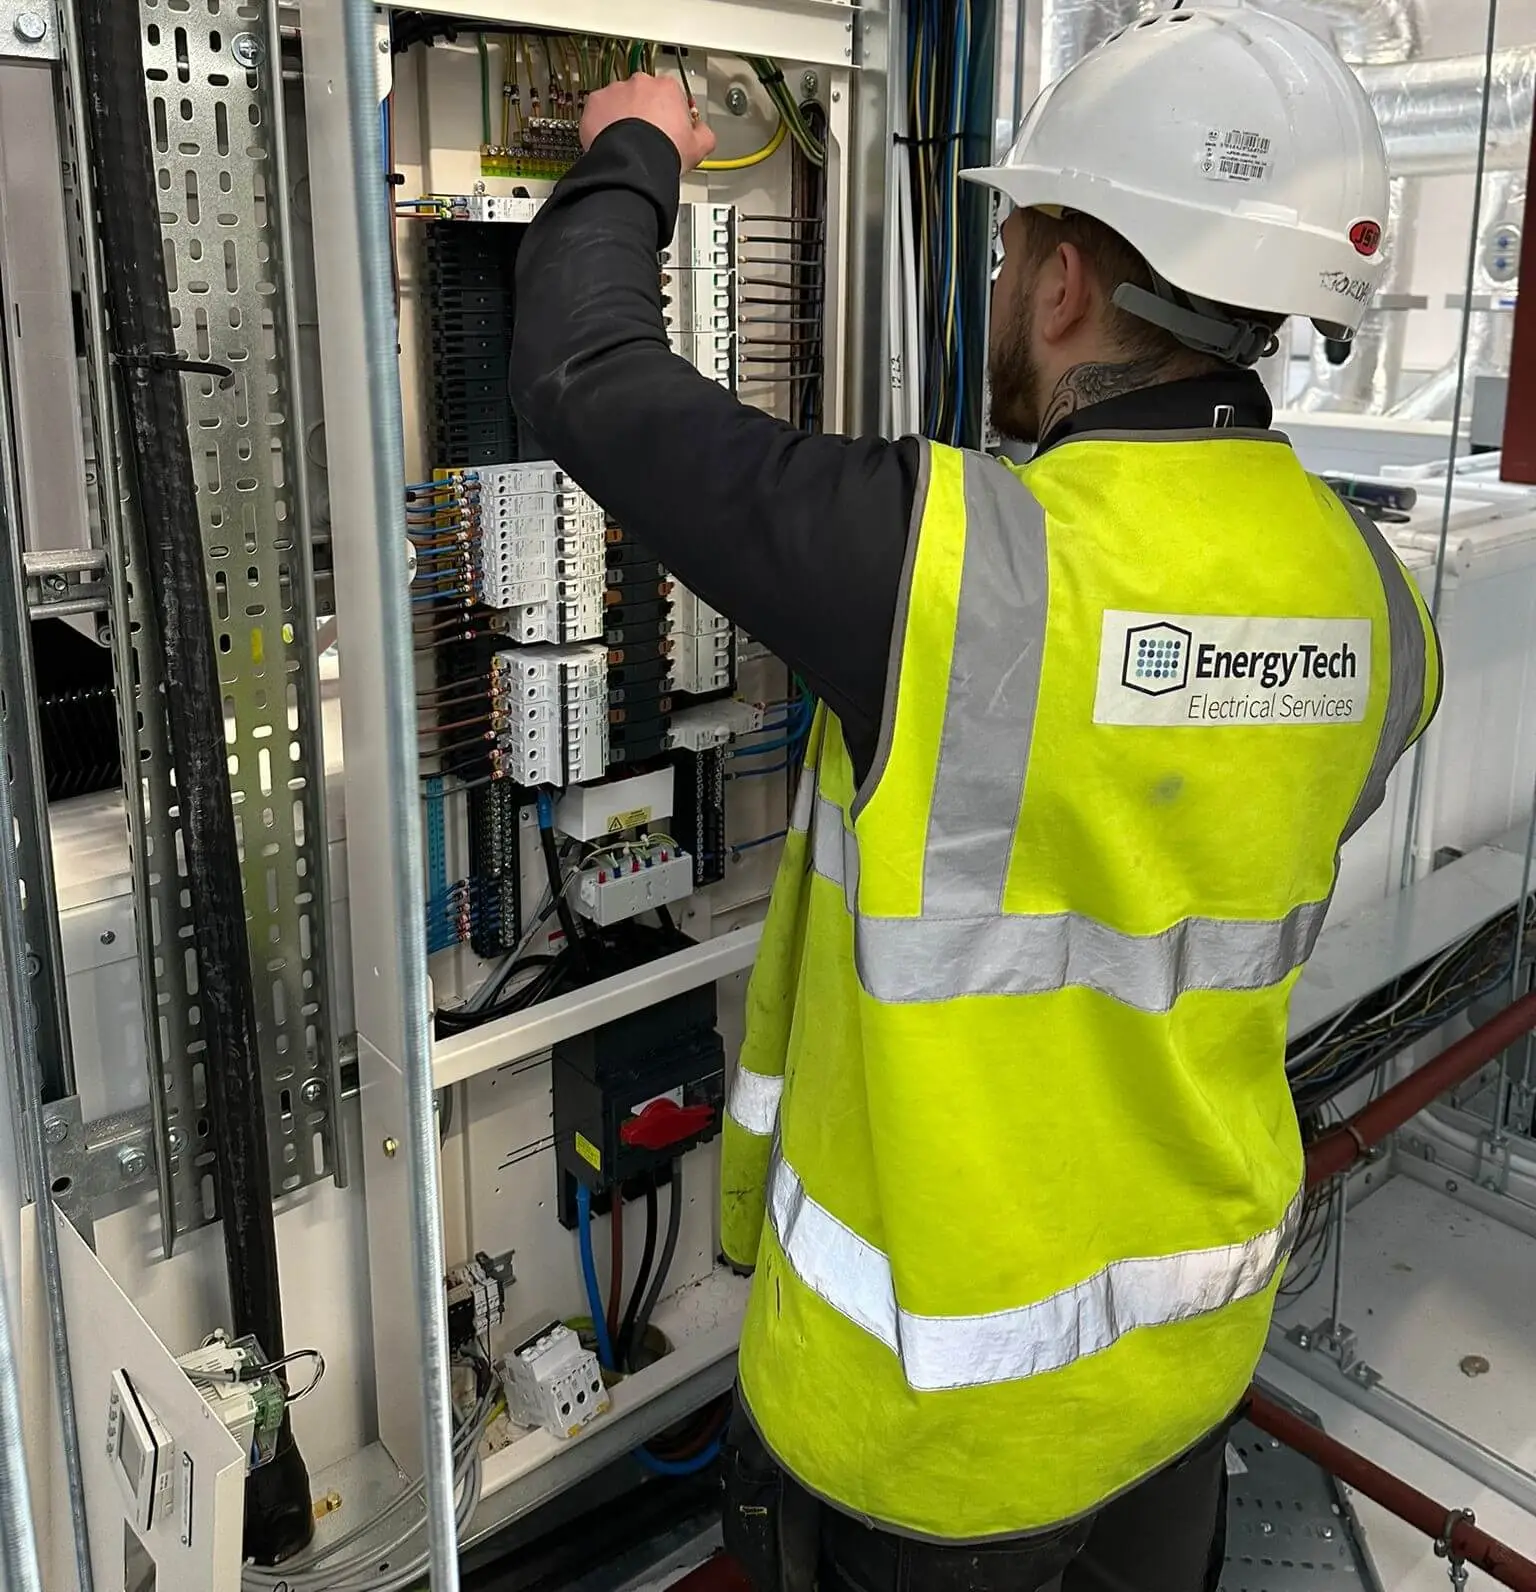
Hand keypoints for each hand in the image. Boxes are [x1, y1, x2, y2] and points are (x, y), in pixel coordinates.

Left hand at [579, 73, 716, 171]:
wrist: (635, 162)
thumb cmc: (664, 152)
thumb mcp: (699, 146)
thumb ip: (704, 133)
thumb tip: (703, 132)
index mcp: (667, 87)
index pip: (671, 94)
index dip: (670, 112)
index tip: (668, 126)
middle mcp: (640, 83)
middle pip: (643, 94)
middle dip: (644, 111)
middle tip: (647, 135)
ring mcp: (615, 91)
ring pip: (618, 100)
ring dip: (622, 115)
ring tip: (627, 141)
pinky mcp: (595, 103)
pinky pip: (598, 110)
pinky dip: (601, 122)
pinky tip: (609, 139)